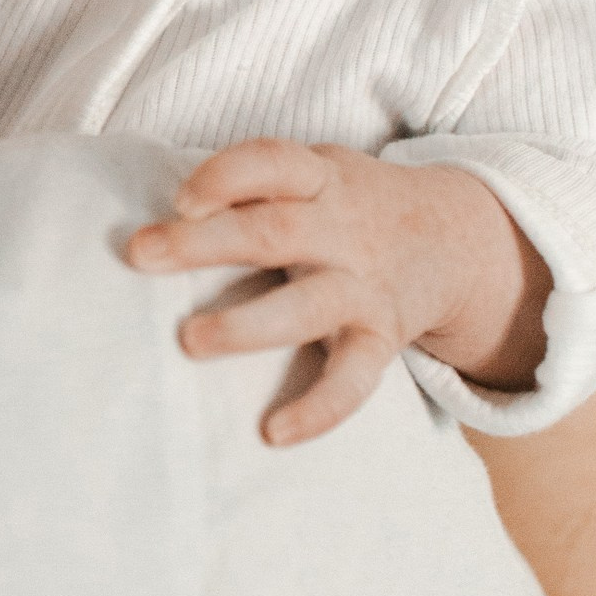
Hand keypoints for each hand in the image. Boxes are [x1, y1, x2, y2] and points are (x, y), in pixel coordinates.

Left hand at [122, 140, 547, 444]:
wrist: (454, 239)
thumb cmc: (346, 205)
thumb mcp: (313, 173)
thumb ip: (252, 186)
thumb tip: (160, 215)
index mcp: (320, 179)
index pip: (273, 163)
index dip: (226, 176)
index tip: (180, 199)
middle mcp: (343, 230)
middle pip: (273, 233)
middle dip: (203, 244)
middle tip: (141, 254)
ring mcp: (364, 287)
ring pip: (308, 306)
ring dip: (247, 325)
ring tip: (191, 341)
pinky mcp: (381, 340)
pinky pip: (352, 380)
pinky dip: (317, 409)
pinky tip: (273, 432)